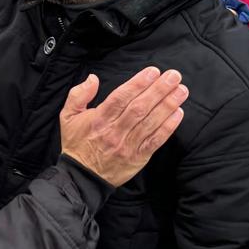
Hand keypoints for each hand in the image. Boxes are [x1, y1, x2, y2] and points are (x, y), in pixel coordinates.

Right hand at [57, 67, 186, 184]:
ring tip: (181, 91)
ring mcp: (127, 146)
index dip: (138, 84)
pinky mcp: (137, 158)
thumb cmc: (77, 143)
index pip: (120, 98)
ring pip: (150, 122)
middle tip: (174, 76)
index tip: (153, 72)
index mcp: (98, 120)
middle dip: (158, 90)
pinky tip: (178, 113)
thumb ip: (78, 95)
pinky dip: (168, 127)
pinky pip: (155, 141)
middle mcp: (114, 132)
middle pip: (139, 108)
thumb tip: (93, 78)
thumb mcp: (68, 116)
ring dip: (167, 105)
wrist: (81, 177)